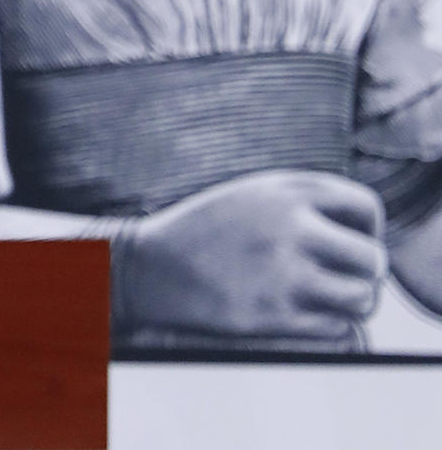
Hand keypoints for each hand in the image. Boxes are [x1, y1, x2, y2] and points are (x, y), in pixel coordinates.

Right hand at [118, 171, 386, 341]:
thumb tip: (364, 230)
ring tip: (327, 300)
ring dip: (351, 304)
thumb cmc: (207, 230)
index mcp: (287, 192)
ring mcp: (282, 274)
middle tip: (342, 279)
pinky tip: (301, 315)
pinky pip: (336, 329)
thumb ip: (306, 200)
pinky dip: (327, 326)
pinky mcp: (273, 316)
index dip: (368, 229)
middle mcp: (290, 228)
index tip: (347, 243)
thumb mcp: (253, 194)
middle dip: (364, 274)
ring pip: (362, 299)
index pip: (366, 207)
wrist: (148, 266)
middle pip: (373, 260)